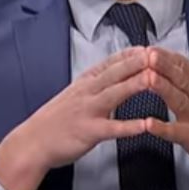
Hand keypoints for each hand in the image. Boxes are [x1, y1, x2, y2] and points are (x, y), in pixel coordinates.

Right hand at [0, 47, 149, 189]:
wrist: (32, 142)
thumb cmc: (55, 120)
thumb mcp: (74, 94)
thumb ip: (95, 84)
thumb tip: (115, 74)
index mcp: (85, 83)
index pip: (111, 63)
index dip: (131, 55)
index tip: (148, 47)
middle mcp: (87, 92)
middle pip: (115, 73)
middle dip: (137, 62)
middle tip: (157, 54)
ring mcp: (88, 111)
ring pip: (115, 94)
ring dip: (135, 85)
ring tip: (154, 78)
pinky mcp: (88, 132)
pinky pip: (112, 128)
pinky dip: (129, 127)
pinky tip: (145, 125)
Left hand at [143, 47, 188, 189]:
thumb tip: (168, 59)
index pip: (182, 64)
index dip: (164, 55)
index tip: (147, 46)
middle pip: (180, 77)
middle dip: (163, 65)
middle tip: (147, 54)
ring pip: (178, 99)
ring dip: (163, 88)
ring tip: (149, 78)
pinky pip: (175, 132)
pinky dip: (162, 128)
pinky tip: (149, 124)